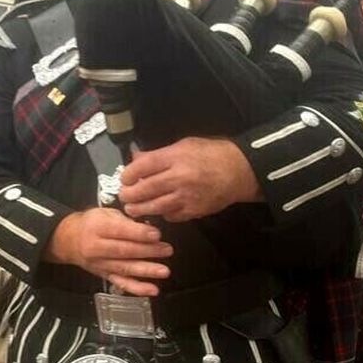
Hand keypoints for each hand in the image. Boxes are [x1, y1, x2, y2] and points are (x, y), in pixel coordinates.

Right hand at [43, 207, 171, 295]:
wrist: (69, 240)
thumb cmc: (91, 224)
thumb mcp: (105, 213)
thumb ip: (125, 220)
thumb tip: (148, 227)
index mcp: (97, 227)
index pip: (120, 231)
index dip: (139, 233)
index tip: (156, 234)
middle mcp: (97, 247)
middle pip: (124, 250)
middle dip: (148, 251)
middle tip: (167, 249)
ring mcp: (101, 264)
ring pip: (125, 268)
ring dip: (146, 271)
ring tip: (164, 271)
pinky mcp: (105, 275)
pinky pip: (122, 283)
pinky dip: (138, 288)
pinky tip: (152, 290)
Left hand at [119, 137, 261, 222]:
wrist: (239, 171)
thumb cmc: (212, 154)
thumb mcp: (184, 145)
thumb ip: (159, 154)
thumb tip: (137, 159)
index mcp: (176, 157)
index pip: (143, 166)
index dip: (129, 174)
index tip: (124, 178)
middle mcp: (180, 178)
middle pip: (145, 189)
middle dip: (129, 194)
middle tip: (124, 196)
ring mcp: (187, 197)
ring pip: (155, 207)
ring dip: (140, 209)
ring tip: (132, 208)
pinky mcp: (194, 211)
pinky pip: (171, 216)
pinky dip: (162, 215)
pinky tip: (158, 211)